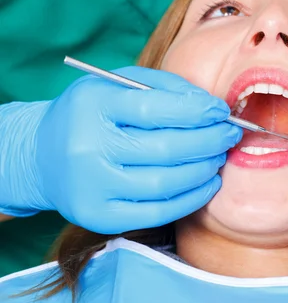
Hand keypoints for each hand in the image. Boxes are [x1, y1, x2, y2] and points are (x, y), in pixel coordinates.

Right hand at [4, 67, 240, 233]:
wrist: (42, 155)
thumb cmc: (93, 115)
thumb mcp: (119, 86)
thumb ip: (166, 88)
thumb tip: (212, 107)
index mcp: (92, 106)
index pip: (153, 109)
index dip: (197, 112)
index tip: (221, 111)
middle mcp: (87, 148)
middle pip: (166, 149)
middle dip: (209, 141)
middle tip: (230, 134)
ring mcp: (91, 187)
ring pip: (166, 183)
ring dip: (205, 169)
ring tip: (219, 156)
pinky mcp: (99, 216)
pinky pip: (158, 212)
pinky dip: (192, 198)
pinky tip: (208, 182)